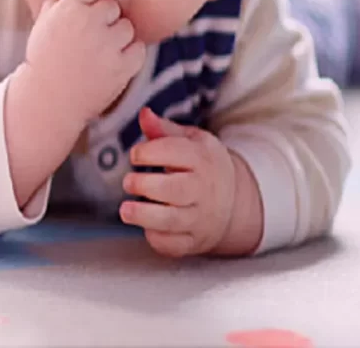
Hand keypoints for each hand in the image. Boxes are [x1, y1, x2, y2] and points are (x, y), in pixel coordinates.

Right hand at [23, 0, 146, 124]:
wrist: (49, 100)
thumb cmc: (45, 58)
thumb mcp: (44, 22)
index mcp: (69, 8)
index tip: (82, 9)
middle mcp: (91, 22)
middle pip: (111, 5)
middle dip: (102, 18)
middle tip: (87, 37)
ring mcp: (109, 45)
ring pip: (126, 27)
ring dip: (116, 37)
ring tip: (96, 53)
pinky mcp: (124, 65)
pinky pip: (137, 48)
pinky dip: (127, 55)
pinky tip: (107, 63)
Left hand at [119, 107, 235, 257]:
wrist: (235, 200)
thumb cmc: (201, 165)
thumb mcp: (190, 141)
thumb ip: (164, 129)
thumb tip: (144, 114)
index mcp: (202, 159)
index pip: (175, 153)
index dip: (149, 152)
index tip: (135, 155)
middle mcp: (203, 190)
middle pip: (175, 190)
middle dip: (145, 185)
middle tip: (128, 181)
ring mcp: (200, 218)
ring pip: (172, 221)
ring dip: (144, 216)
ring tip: (125, 210)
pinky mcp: (193, 241)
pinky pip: (174, 245)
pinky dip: (158, 239)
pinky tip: (147, 227)